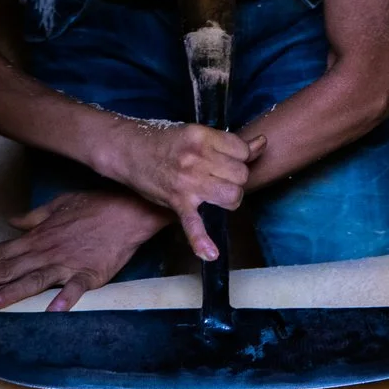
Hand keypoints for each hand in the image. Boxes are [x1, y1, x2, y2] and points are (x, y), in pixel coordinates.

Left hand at [0, 190, 173, 311]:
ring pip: (34, 279)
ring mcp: (67, 263)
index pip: (0, 251)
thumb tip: (12, 222)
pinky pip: (75, 287)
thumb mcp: (59, 205)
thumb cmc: (95, 206)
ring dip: (12, 292)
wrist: (128, 210)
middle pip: (8, 268)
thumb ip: (33, 217)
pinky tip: (52, 310)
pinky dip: (64, 298)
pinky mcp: (90, 273)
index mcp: (38, 236)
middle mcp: (47, 251)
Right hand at [97, 119, 262, 259]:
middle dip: (235, 178)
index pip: (242, 150)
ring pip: (231, 195)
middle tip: (220, 177)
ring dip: (229, 198)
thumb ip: (229, 142)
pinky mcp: (177, 202)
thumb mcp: (196, 134)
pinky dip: (201, 241)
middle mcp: (197, 159)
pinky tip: (210, 254)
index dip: (240, 156)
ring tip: (217, 195)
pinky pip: (193, 224)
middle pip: (240, 175)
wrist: (127, 150)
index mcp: (202, 137)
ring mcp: (187, 182)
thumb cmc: (163, 141)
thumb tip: (261, 143)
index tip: (230, 159)